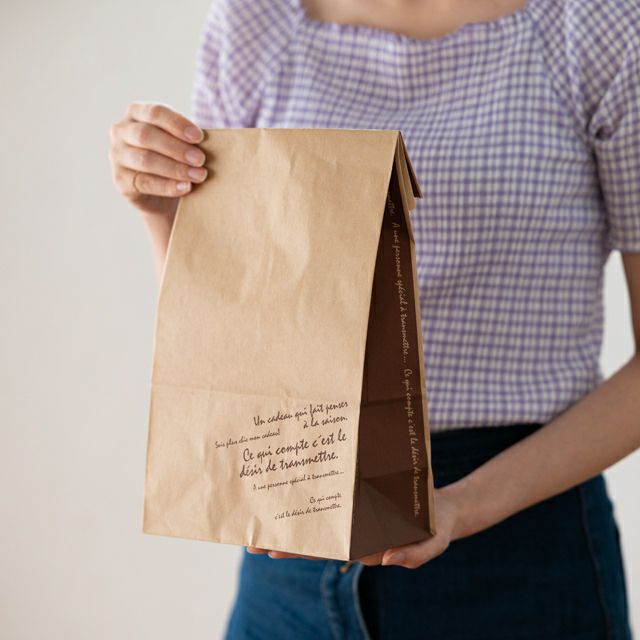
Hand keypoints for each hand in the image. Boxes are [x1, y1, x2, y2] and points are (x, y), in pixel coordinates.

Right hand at [108, 102, 208, 216]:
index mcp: (137, 113)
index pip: (155, 112)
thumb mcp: (180, 143)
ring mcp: (117, 156)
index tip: (199, 137)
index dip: (177, 124)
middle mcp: (121, 131)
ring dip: (175, 168)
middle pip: (147, 135)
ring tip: (198, 175)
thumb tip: (211, 142)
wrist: (163, 195)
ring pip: (145, 159)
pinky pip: (144, 182)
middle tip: (201, 160)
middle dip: (177, 148)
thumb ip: (188, 139)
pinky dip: (168, 186)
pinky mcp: (120, 180)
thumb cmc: (175, 160)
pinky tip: (186, 188)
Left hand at [247, 484, 467, 569]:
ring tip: (261, 512)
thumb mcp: (432, 544)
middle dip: (282, 537)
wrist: (443, 508)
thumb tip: (385, 560)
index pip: (324, 548)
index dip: (297, 549)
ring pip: (318, 514)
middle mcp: (352, 528)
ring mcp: (354, 511)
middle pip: (312, 534)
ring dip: (292, 514)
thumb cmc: (435, 528)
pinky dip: (314, 490)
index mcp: (364, 543)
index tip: (269, 549)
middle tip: (250, 539)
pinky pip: (333, 493)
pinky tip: (296, 482)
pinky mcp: (359, 494)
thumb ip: (413, 555)